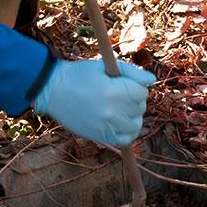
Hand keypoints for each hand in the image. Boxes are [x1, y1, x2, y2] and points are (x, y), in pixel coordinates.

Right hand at [33, 59, 156, 146]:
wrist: (53, 90)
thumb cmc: (80, 74)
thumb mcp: (105, 66)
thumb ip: (132, 72)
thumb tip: (153, 79)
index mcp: (114, 91)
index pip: (142, 92)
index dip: (135, 85)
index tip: (123, 83)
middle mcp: (112, 111)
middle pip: (140, 107)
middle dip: (133, 99)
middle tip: (118, 93)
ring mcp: (106, 126)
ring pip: (136, 125)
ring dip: (132, 116)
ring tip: (120, 108)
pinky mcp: (100, 136)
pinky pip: (125, 139)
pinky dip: (127, 131)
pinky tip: (120, 122)